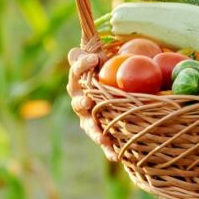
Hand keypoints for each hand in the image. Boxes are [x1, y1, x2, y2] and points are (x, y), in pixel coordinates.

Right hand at [66, 47, 117, 161]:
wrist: (121, 89)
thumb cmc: (114, 66)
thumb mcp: (109, 55)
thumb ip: (98, 48)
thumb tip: (85, 43)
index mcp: (82, 75)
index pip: (77, 67)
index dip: (82, 63)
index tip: (94, 58)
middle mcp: (81, 95)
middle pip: (77, 97)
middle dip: (82, 100)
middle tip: (88, 100)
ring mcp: (88, 115)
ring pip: (88, 123)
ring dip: (94, 129)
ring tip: (102, 135)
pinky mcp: (99, 131)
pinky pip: (103, 141)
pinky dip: (108, 148)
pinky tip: (116, 155)